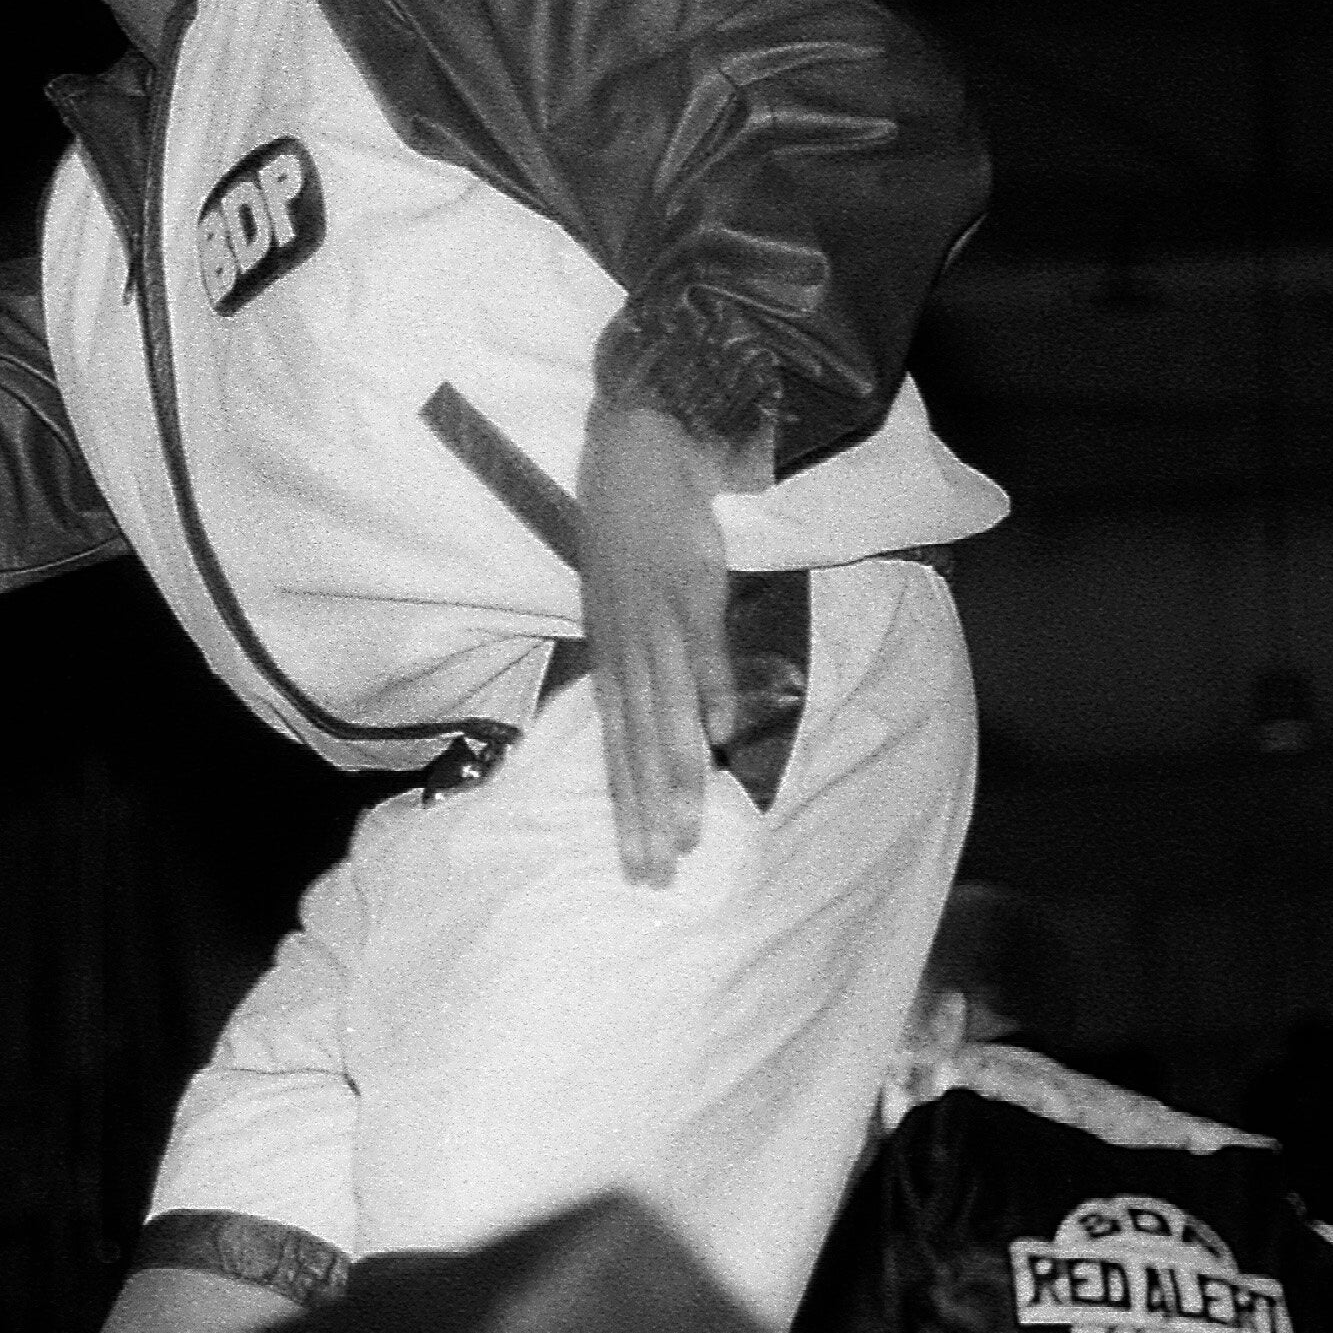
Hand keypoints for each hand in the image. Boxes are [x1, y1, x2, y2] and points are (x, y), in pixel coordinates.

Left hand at [577, 397, 740, 886]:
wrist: (637, 458)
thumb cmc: (637, 542)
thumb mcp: (638, 614)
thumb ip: (672, 672)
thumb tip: (707, 731)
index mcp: (613, 661)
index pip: (618, 751)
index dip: (628, 809)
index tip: (640, 865)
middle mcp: (627, 654)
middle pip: (636, 749)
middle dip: (646, 815)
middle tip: (656, 874)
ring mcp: (655, 627)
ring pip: (664, 716)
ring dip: (676, 776)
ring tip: (689, 830)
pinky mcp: (687, 595)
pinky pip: (700, 655)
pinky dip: (708, 695)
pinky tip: (719, 739)